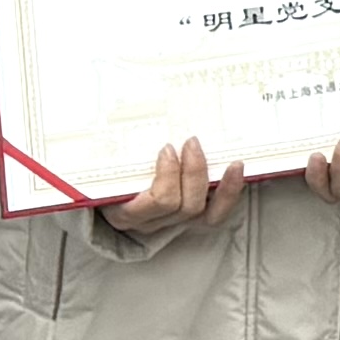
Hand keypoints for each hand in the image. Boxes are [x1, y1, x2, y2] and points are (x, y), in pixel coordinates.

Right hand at [107, 139, 238, 234]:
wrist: (105, 198)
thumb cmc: (105, 179)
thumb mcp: (103, 168)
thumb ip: (107, 152)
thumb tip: (104, 114)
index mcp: (124, 212)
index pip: (156, 202)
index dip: (168, 176)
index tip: (167, 149)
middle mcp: (149, 224)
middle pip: (182, 206)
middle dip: (193, 172)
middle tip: (192, 143)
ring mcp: (173, 224)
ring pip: (202, 212)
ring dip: (212, 180)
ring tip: (217, 155)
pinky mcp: (191, 220)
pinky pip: (216, 214)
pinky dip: (229, 192)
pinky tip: (236, 171)